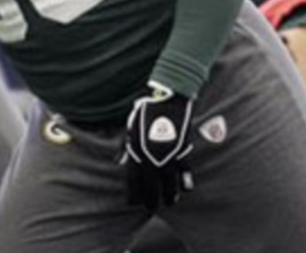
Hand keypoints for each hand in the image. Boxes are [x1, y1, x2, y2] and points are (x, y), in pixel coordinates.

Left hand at [124, 81, 194, 209]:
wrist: (170, 98)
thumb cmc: (148, 110)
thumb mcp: (132, 127)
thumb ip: (126, 146)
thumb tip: (119, 162)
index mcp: (137, 149)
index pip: (134, 179)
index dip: (134, 193)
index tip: (133, 203)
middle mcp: (152, 155)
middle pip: (151, 185)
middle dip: (151, 199)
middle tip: (151, 208)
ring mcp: (168, 154)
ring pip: (169, 182)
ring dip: (170, 195)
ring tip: (169, 202)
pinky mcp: (183, 149)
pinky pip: (184, 171)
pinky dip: (185, 181)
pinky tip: (185, 189)